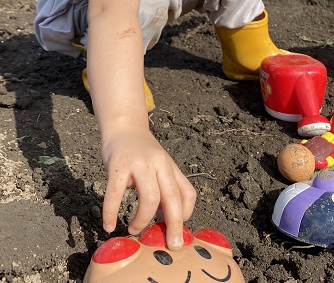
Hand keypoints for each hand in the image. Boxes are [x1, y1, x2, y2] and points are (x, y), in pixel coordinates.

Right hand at [100, 127, 196, 250]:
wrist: (124, 127)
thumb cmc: (142, 151)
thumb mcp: (160, 165)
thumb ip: (164, 187)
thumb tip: (164, 220)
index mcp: (170, 167)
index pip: (188, 193)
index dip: (185, 214)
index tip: (176, 230)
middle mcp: (159, 164)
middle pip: (172, 198)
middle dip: (174, 225)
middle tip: (170, 244)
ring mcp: (139, 164)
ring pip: (150, 198)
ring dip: (143, 220)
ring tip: (134, 229)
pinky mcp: (118, 166)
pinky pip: (115, 194)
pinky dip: (111, 213)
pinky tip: (108, 225)